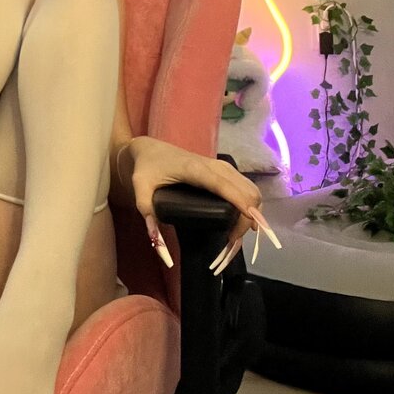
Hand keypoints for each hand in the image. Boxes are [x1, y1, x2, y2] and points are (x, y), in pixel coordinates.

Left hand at [122, 136, 270, 270]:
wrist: (150, 149)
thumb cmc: (146, 168)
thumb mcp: (140, 189)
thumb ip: (147, 213)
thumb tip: (158, 244)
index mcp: (195, 169)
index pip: (225, 186)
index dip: (242, 204)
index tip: (253, 226)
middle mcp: (214, 166)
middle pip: (246, 190)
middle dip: (249, 219)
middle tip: (232, 243)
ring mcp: (222, 167)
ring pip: (251, 189)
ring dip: (253, 213)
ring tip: (236, 236)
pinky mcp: (225, 171)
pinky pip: (246, 187)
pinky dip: (250, 205)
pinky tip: (243, 221)